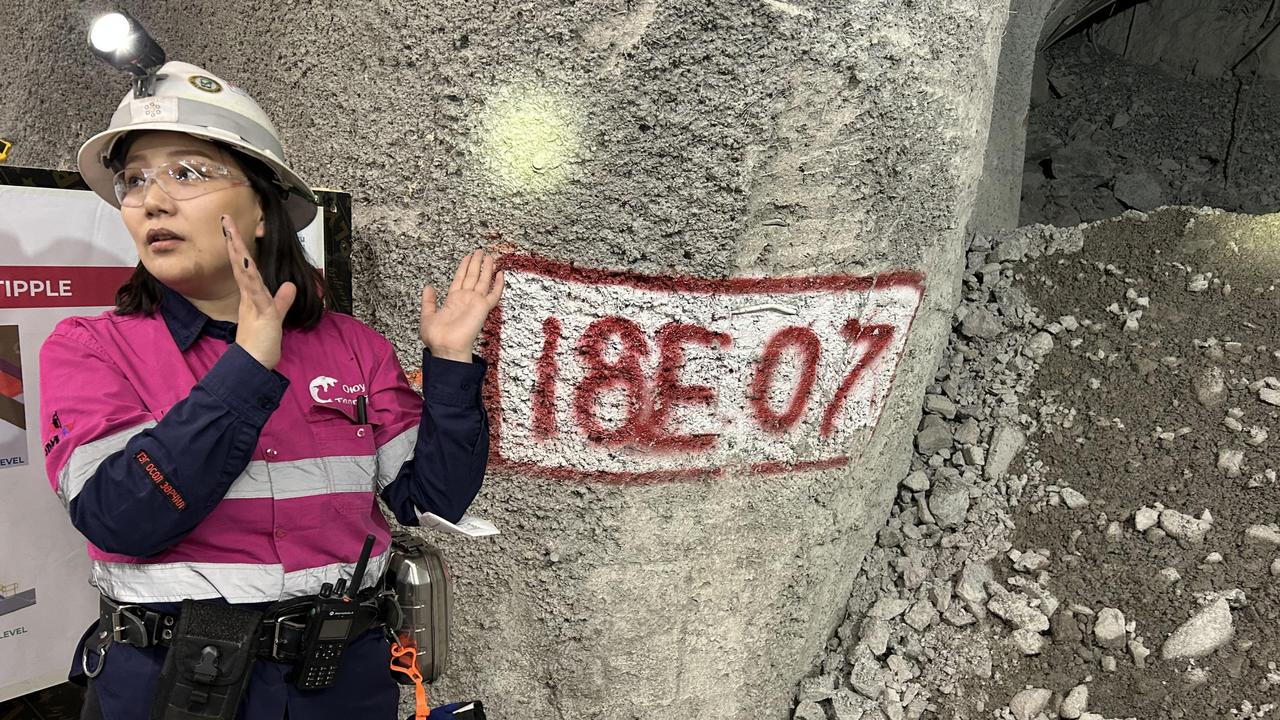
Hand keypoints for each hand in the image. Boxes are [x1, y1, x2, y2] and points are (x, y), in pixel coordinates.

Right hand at [225, 215, 295, 369]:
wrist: (253, 365)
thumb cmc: (262, 343)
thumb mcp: (276, 315)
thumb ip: (283, 299)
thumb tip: (289, 285)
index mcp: (252, 294)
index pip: (245, 265)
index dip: (240, 247)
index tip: (232, 229)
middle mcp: (249, 295)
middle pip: (241, 262)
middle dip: (234, 240)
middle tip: (226, 219)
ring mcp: (253, 302)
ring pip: (245, 272)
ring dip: (239, 252)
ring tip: (232, 232)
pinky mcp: (261, 312)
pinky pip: (256, 291)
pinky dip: (253, 277)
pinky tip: (248, 262)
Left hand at [420, 250, 504, 362]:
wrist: (446, 347)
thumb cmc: (437, 337)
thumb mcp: (427, 315)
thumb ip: (429, 301)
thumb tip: (428, 287)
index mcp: (453, 300)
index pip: (460, 279)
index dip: (464, 267)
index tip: (468, 257)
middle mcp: (465, 299)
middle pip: (472, 277)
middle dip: (476, 263)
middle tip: (480, 251)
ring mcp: (475, 303)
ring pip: (483, 281)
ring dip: (487, 269)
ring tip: (490, 257)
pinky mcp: (483, 307)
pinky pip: (493, 294)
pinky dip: (498, 285)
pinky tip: (500, 274)